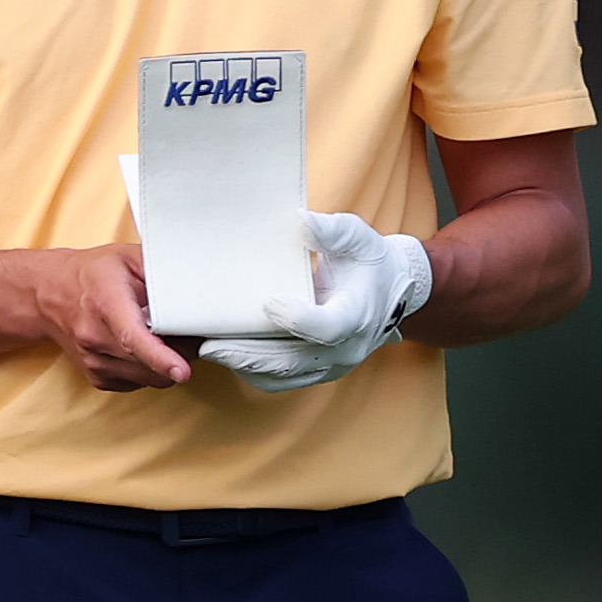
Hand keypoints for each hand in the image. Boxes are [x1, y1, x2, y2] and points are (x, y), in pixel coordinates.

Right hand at [29, 242, 191, 391]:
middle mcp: (95, 337)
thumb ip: (162, 273)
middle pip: (150, 362)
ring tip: (161, 336)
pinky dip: (150, 370)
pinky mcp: (98, 378)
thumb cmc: (91, 274)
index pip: (133, 337)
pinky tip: (143, 348)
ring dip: (166, 364)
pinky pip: (140, 383)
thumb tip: (195, 293)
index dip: (161, 357)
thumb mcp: (128, 257)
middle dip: (180, 353)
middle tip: (185, 331)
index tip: (183, 370)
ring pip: (150, 378)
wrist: (48, 294)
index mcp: (105, 303)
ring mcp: (94, 362)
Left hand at [202, 210, 435, 392]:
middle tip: (213, 346)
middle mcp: (347, 347)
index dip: (298, 319)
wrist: (390, 293)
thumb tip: (301, 221)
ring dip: (247, 365)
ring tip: (212, 351)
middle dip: (252, 354)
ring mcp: (333, 365)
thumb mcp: (357, 238)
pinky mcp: (320, 372)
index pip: (328, 327)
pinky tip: (230, 356)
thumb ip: (331, 231)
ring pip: (285, 375)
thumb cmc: (368, 262)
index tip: (268, 303)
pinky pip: (284, 380)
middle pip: (295, 360)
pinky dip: (255, 371)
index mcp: (357, 314)